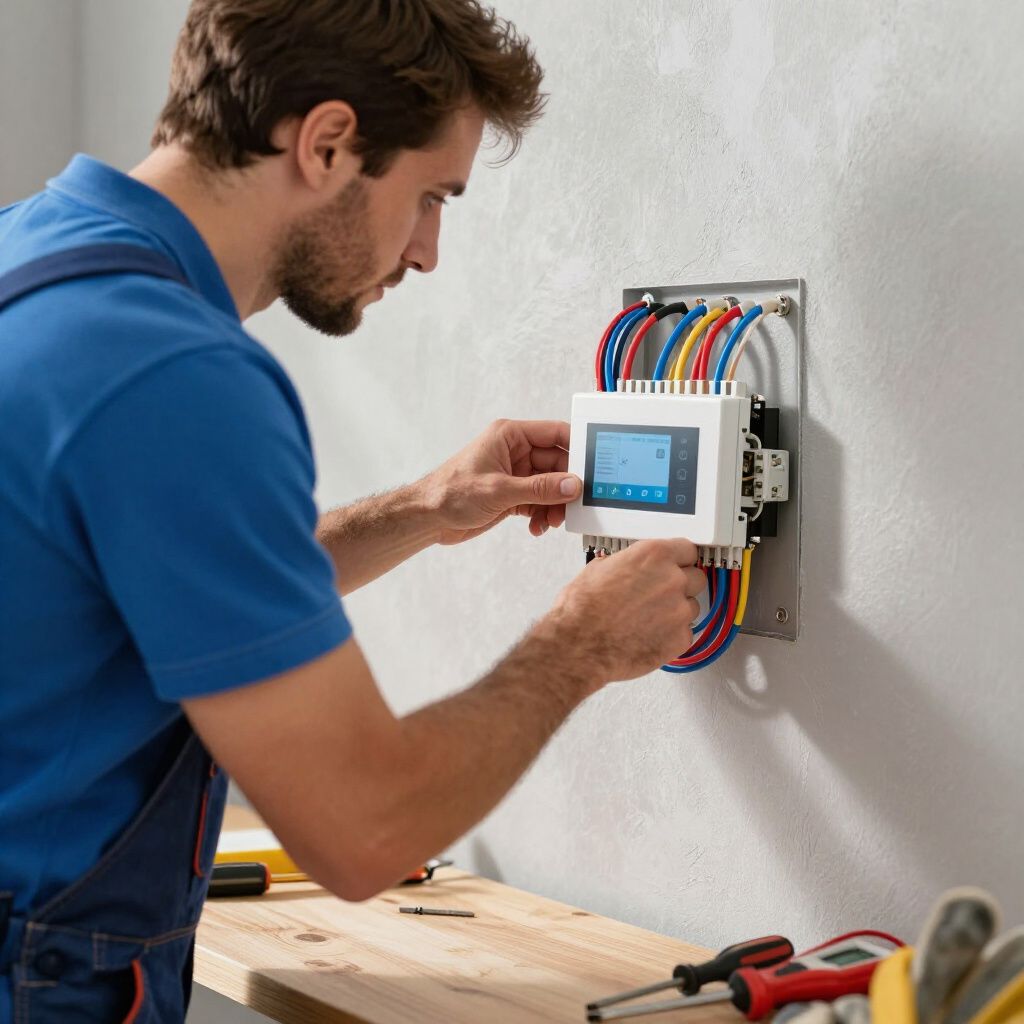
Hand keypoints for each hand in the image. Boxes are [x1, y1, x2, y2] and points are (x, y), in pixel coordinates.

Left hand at [421, 419, 580, 545]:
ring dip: (554, 505)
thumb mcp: (499, 490)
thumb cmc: (449, 493)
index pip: (555, 434)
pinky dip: (543, 514)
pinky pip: (539, 501)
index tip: (594, 466)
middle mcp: (515, 452)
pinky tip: (537, 526)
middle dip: (566, 487)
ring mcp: (515, 474)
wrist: (427, 518)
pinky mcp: (512, 495)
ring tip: (551, 521)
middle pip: (557, 464)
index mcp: (510, 436)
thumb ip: (539, 488)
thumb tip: (571, 485)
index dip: (577, 448)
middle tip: (572, 505)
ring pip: (550, 486)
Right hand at [538, 539, 705, 687]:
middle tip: (660, 595)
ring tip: (649, 619)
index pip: (687, 549)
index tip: (677, 565)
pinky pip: (685, 633)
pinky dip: (672, 635)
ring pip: (692, 607)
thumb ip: (625, 564)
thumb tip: (625, 565)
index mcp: (653, 555)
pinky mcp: (680, 638)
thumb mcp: (599, 569)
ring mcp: (679, 610)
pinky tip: (649, 635)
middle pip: (696, 577)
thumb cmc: (582, 610)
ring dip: (677, 611)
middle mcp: (672, 579)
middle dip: (681, 585)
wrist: (579, 645)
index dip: (680, 559)